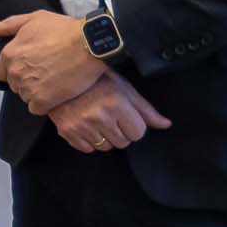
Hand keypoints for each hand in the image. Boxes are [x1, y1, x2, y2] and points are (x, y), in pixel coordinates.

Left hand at [0, 11, 104, 114]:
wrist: (90, 45)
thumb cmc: (65, 31)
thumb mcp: (36, 18)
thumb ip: (11, 24)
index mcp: (10, 54)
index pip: (2, 71)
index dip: (15, 70)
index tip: (30, 67)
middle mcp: (16, 72)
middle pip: (15, 84)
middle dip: (27, 80)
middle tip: (46, 72)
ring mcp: (28, 87)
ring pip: (25, 96)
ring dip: (37, 92)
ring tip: (54, 81)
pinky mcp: (43, 100)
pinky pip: (36, 108)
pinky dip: (45, 104)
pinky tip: (56, 93)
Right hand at [50, 73, 172, 152]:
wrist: (60, 77)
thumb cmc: (97, 81)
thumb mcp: (124, 89)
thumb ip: (145, 110)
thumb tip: (166, 125)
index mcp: (117, 103)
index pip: (138, 133)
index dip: (134, 125)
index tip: (126, 115)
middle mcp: (99, 116)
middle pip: (123, 142)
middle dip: (121, 132)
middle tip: (111, 117)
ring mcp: (81, 126)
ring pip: (105, 147)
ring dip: (105, 137)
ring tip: (98, 121)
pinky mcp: (67, 132)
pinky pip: (87, 149)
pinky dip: (89, 141)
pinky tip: (87, 126)